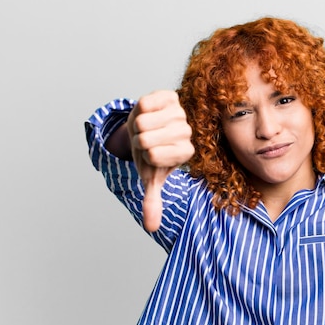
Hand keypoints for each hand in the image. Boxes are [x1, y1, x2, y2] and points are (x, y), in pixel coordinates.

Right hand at [126, 90, 193, 231]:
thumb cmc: (151, 153)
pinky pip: (145, 102)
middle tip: (146, 141)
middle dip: (137, 141)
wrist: (149, 128)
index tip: (151, 154)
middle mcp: (187, 132)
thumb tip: (151, 228)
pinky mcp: (170, 96)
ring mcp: (180, 112)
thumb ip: (153, 201)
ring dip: (137, 126)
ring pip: (143, 121)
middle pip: (145, 139)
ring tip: (147, 128)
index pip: (153, 156)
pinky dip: (139, 109)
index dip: (143, 156)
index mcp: (185, 153)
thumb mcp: (151, 177)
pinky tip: (148, 113)